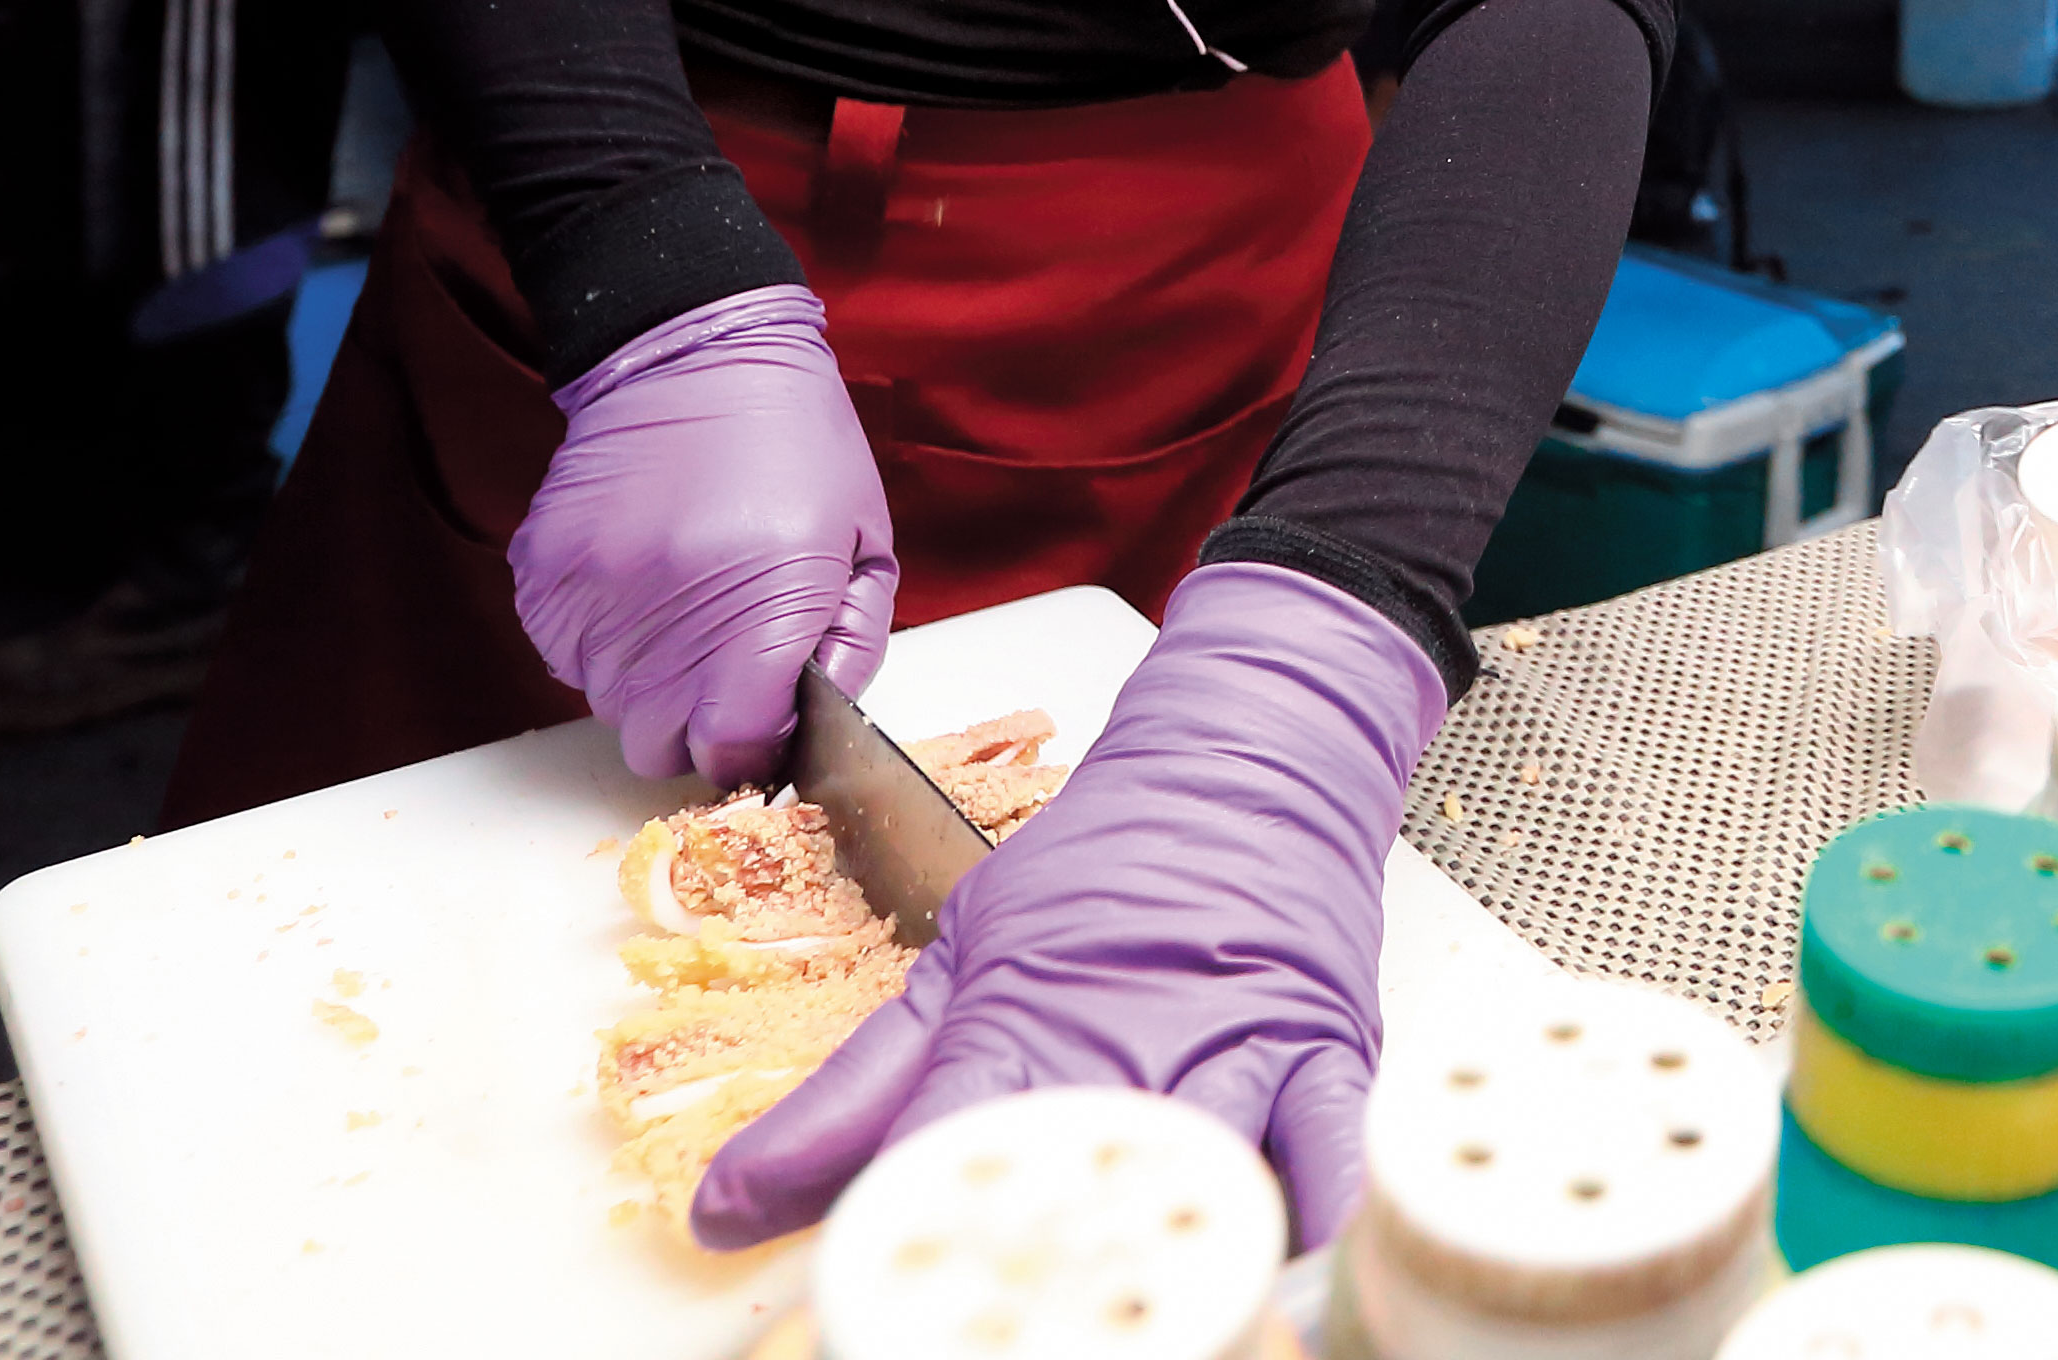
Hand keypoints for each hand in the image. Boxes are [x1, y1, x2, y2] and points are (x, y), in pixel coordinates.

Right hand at [509, 283, 892, 782]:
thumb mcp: (865, 544)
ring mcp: (595, 599)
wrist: (696, 355)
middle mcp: (670, 616)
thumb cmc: (796, 446)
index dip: (756, 747)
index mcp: (763, 608)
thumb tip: (808, 724)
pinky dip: (601, 641)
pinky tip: (639, 584)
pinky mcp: (544, 578)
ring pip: (609, 705)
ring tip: (683, 605)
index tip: (765, 718)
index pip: (735, 747)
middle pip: (661, 747)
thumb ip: (849, 648)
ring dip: (647, 681)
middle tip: (723, 666)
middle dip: (697, 724)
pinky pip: (565, 657)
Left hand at [688, 560, 1438, 1252]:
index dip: (902, 1245)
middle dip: (1028, 1279)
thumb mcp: (957, 964)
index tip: (868, 1313)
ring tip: (1114, 1320)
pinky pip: (1334, 1141)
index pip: (942, 1150)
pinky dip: (1312, 1204)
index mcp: (1019, 1022)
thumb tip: (723, 1212)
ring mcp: (1232, 1045)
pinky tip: (1278, 1267)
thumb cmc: (1108, 865)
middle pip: (1068, 1181)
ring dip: (1157, 1255)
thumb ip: (848, 1103)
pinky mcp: (1325, 1047)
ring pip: (1196, 1168)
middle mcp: (1124, 1039)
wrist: (1247, 755)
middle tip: (984, 1333)